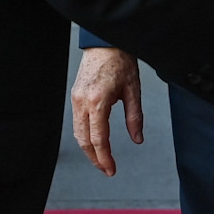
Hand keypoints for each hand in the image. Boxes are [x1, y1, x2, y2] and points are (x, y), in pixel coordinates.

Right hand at [71, 47, 141, 175]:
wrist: (105, 42)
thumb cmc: (120, 61)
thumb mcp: (133, 90)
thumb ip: (135, 117)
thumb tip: (138, 139)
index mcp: (98, 101)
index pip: (98, 139)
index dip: (105, 158)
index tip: (111, 170)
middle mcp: (82, 102)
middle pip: (84, 140)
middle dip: (95, 159)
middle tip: (107, 170)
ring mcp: (76, 99)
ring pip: (77, 133)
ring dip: (88, 149)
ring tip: (101, 159)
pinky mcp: (75, 96)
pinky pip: (77, 122)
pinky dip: (84, 136)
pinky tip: (94, 142)